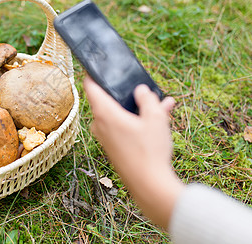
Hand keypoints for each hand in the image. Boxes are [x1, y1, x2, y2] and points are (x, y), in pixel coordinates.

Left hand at [83, 76, 183, 228]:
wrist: (148, 185)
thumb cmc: (149, 151)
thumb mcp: (155, 119)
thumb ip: (148, 100)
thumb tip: (141, 90)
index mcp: (105, 113)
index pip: (90, 86)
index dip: (92, 73)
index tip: (96, 64)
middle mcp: (100, 125)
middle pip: (108, 100)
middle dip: (125, 93)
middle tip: (141, 87)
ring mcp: (105, 138)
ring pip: (119, 115)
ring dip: (136, 109)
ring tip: (161, 104)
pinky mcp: (113, 148)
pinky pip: (122, 128)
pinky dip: (136, 122)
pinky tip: (159, 120)